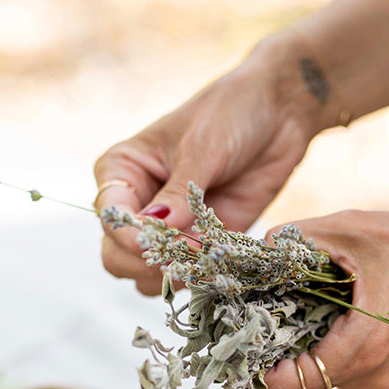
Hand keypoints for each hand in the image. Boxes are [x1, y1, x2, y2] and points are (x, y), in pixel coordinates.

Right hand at [94, 38, 324, 295]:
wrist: (279, 112)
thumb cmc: (231, 113)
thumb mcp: (201, 148)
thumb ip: (179, 193)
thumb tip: (157, 228)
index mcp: (122, 171)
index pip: (109, 217)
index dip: (128, 238)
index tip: (156, 243)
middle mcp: (139, 203)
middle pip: (118, 256)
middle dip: (149, 262)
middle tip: (187, 253)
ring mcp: (170, 228)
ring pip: (150, 275)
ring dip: (177, 273)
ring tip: (209, 253)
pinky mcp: (203, 243)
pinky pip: (190, 274)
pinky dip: (203, 275)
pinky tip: (224, 259)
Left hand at [260, 208, 388, 388]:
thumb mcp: (350, 229)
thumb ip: (295, 239)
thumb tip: (257, 249)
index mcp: (364, 348)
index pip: (291, 386)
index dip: (258, 371)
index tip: (241, 342)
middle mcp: (376, 378)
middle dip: (275, 365)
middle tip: (257, 328)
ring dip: (301, 365)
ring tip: (288, 323)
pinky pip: (348, 380)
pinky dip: (327, 361)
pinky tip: (323, 325)